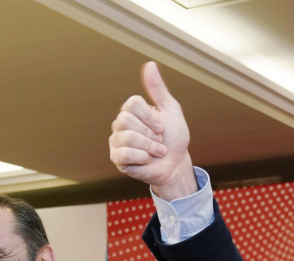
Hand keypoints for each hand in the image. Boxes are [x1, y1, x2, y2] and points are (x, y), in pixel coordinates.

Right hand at [109, 62, 196, 200]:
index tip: (161, 127)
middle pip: (126, 120)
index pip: (132, 104)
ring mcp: (117, 141)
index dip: (150, 117)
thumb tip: (149, 64)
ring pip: (127, 137)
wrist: (176, 164)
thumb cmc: (174, 138)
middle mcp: (121, 124)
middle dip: (149, 133)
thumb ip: (158, 89)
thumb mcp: (170, 110)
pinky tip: (147, 160)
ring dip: (149, 146)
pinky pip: (124, 154)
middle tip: (159, 141)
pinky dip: (142, 158)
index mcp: (132, 111)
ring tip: (157, 152)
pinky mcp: (117, 159)